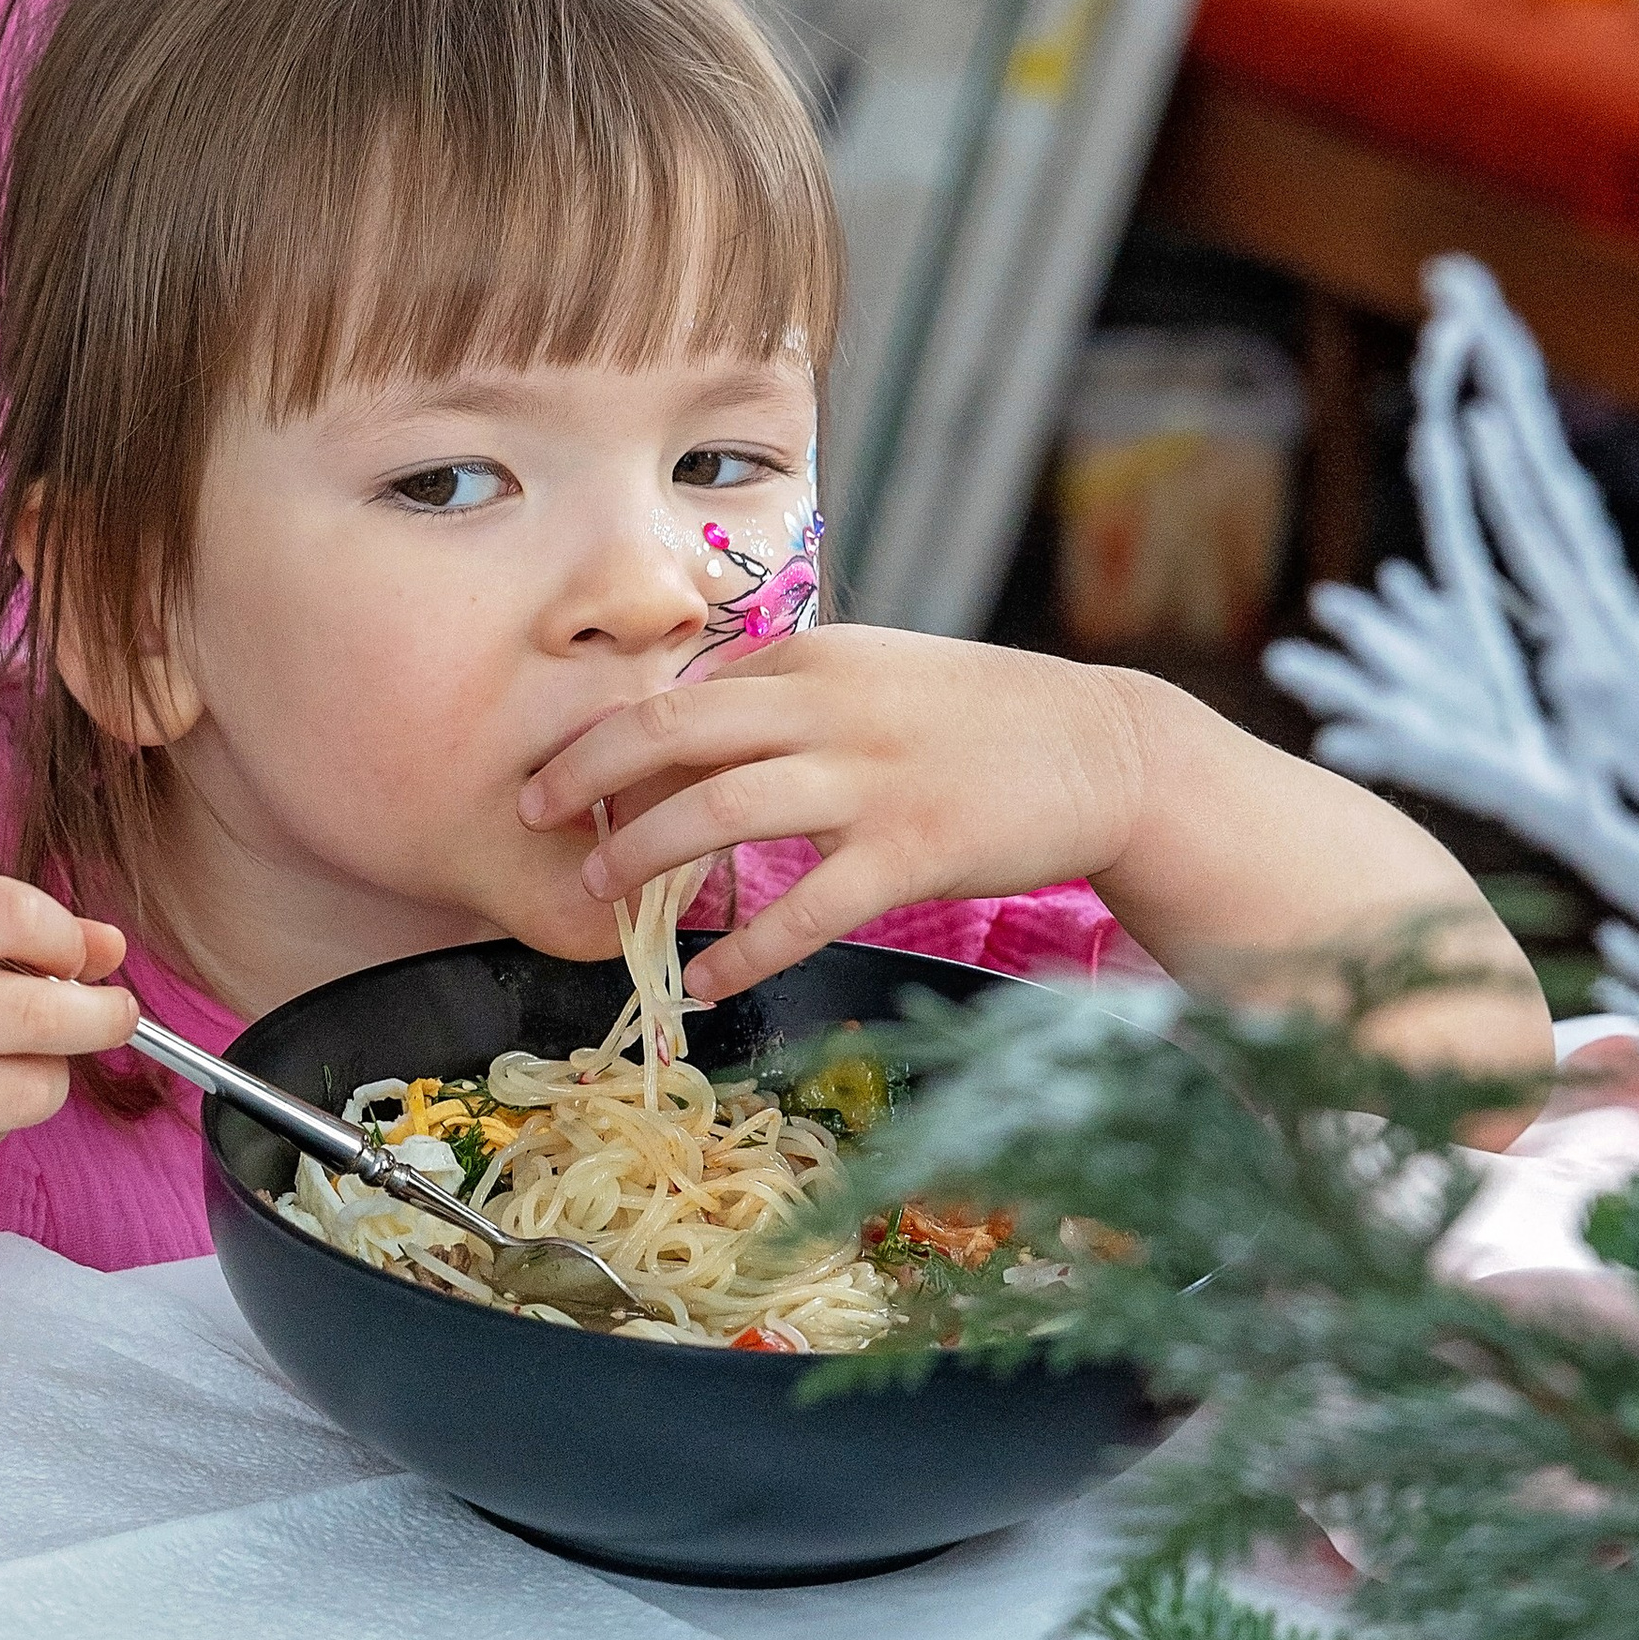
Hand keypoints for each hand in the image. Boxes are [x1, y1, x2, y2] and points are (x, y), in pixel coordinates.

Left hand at [520, 631, 1149, 1000]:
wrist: (1106, 749)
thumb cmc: (983, 720)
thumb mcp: (878, 677)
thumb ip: (791, 698)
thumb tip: (692, 734)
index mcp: (815, 658)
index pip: (683, 691)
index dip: (609, 737)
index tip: (563, 779)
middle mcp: (830, 707)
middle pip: (670, 733)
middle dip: (585, 776)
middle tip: (532, 817)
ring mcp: (870, 779)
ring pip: (716, 813)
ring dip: (640, 859)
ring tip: (595, 899)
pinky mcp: (912, 850)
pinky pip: (802, 908)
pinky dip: (742, 949)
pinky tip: (707, 981)